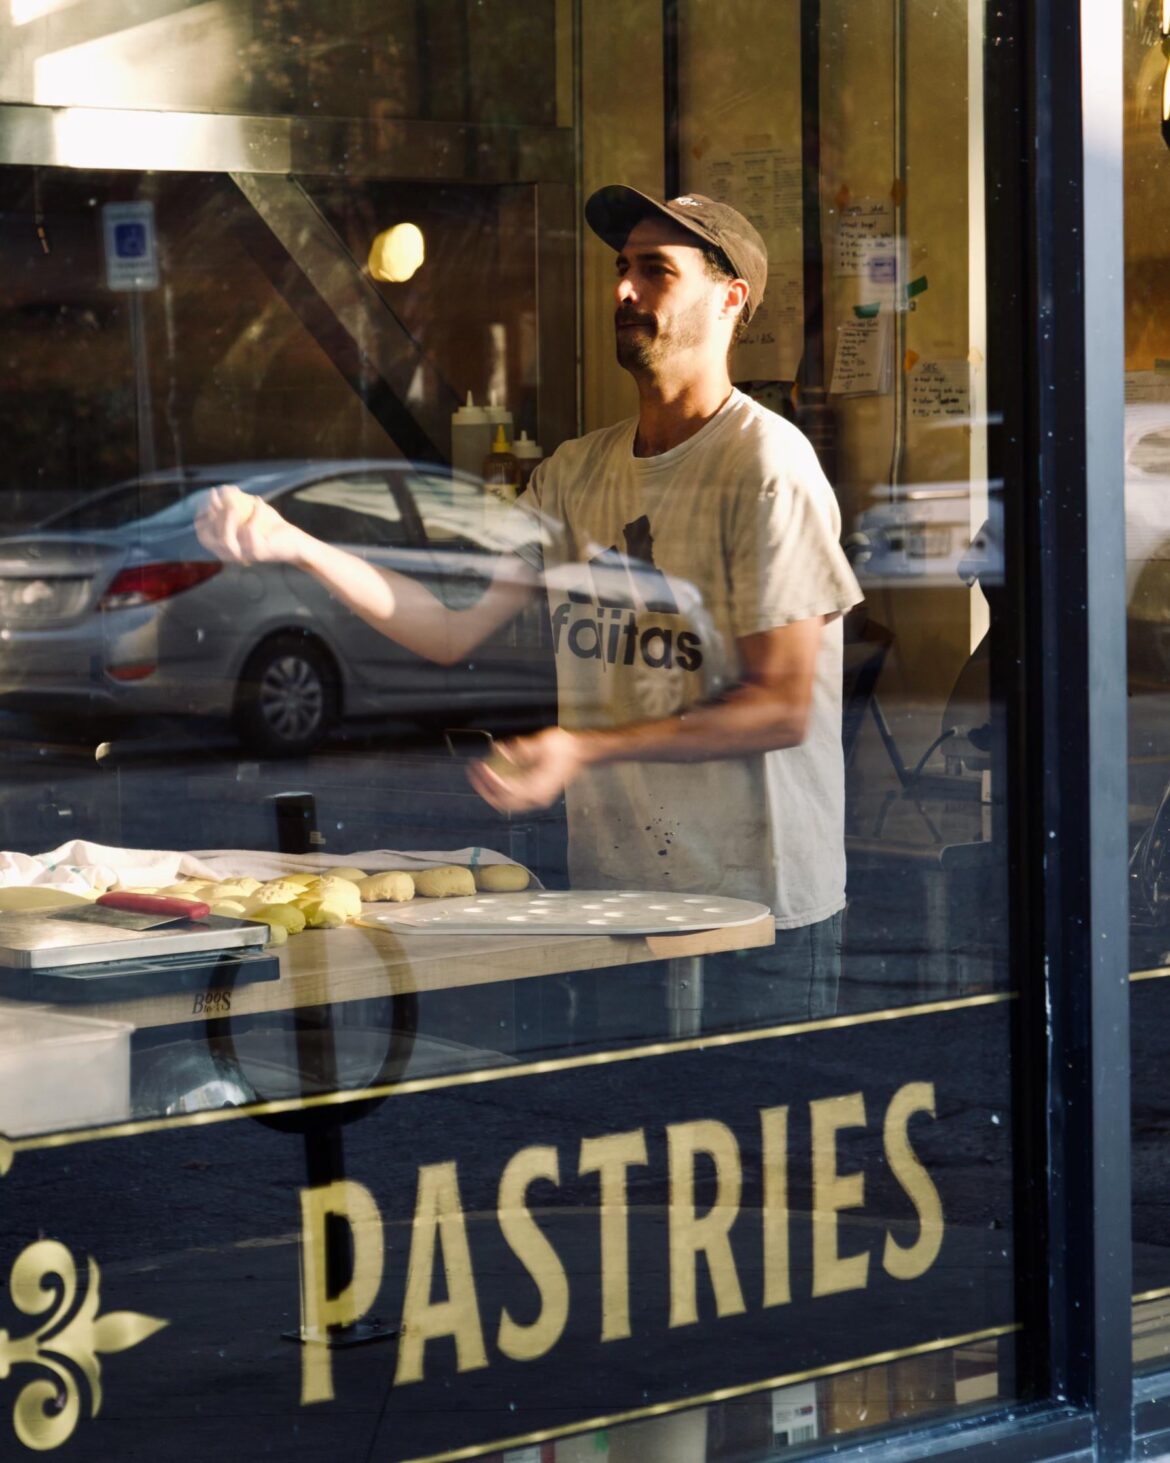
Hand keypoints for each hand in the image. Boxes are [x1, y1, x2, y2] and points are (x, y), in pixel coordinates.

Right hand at [195, 485, 306, 565]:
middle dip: (211, 514)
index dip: (202, 516)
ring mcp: (245, 555)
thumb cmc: (270, 527)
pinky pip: (250, 531)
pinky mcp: (259, 553)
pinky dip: (254, 513)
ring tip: (235, 498)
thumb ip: (233, 504)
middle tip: (221, 493)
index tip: (210, 496)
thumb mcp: (250, 514)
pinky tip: (259, 502)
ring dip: (227, 515)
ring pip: (226, 539)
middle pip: (209, 538)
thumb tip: (219, 489)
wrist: (296, 543)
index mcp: (227, 548)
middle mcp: (232, 555)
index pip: (204, 536)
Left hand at [466, 727, 587, 811]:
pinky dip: (500, 788)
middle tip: (474, 773)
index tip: (481, 767)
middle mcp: (536, 798)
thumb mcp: (543, 744)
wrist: (581, 752)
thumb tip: (501, 752)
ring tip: (479, 774)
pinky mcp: (535, 794)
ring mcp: (536, 798)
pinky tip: (493, 773)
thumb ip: (521, 750)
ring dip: (491, 790)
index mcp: (539, 788)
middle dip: (486, 789)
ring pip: (507, 802)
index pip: (508, 790)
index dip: (491, 780)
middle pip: (503, 802)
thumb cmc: (564, 747)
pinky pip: (512, 797)